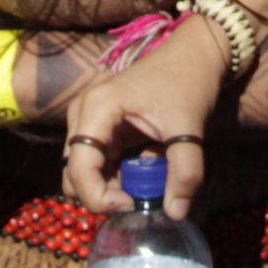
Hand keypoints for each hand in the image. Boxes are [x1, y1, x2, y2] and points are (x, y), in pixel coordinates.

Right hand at [62, 14, 228, 219]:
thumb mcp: (189, 129)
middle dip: (102, 195)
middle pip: (73, 174)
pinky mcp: (99, 127)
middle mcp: (82, 114)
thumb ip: (185, 173)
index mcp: (96, 109)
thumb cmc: (188, 83)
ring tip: (145, 184)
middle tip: (138, 198)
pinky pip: (97, 162)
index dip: (100, 198)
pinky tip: (144, 170)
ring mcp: (88, 120)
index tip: (133, 204)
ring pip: (83, 171)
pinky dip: (116, 176)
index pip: (78, 169)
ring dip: (109, 187)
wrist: (193, 54)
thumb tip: (176, 213)